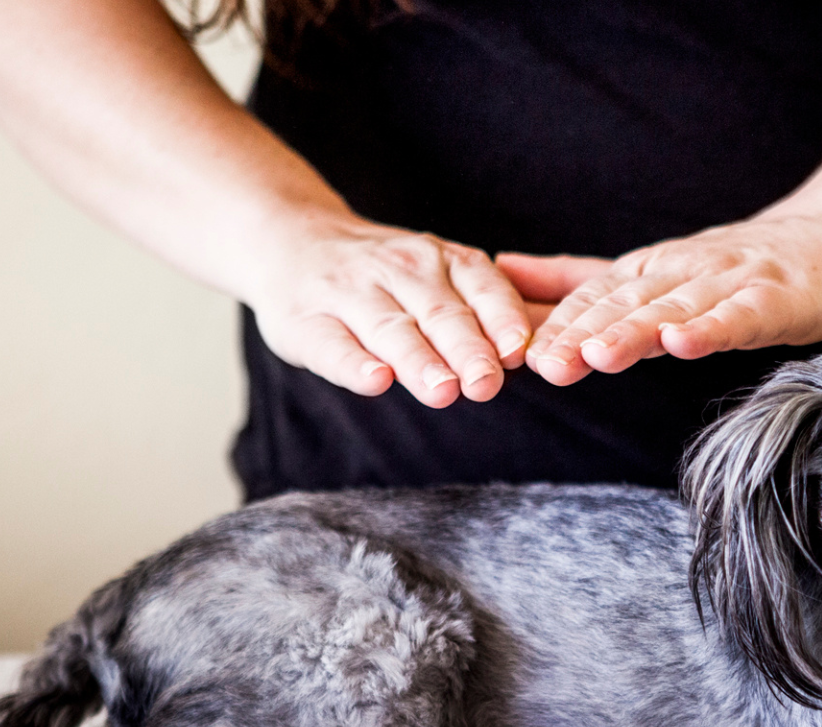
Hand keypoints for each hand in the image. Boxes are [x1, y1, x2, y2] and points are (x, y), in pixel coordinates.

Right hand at [244, 214, 536, 406]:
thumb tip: (534, 348)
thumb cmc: (382, 276)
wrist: (287, 240)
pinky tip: (376, 381)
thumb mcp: (435, 272)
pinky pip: (333, 345)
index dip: (500, 319)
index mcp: (439, 259)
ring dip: (419, 361)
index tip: (517, 351)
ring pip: (391, 329)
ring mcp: (348, 294)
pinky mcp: (305, 323)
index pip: (479, 287)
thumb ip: (480, 307)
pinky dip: (355, 365)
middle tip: (487, 384)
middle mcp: (396, 270)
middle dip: (466, 349)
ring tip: (443, 391)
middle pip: (439, 313)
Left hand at [515, 214, 821, 385]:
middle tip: (546, 366)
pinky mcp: (775, 299)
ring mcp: (731, 283)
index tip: (518, 356)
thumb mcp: (648, 272)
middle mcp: (683, 271)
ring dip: (635, 332)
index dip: (558, 325)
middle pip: (626, 304)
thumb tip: (500, 271)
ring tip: (598, 356)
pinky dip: (711, 328)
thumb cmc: (734, 267)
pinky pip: (739, 315)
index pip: (595, 297)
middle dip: (583, 334)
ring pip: (675, 308)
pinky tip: (684, 343)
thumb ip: (578, 279)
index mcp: (650, 269)